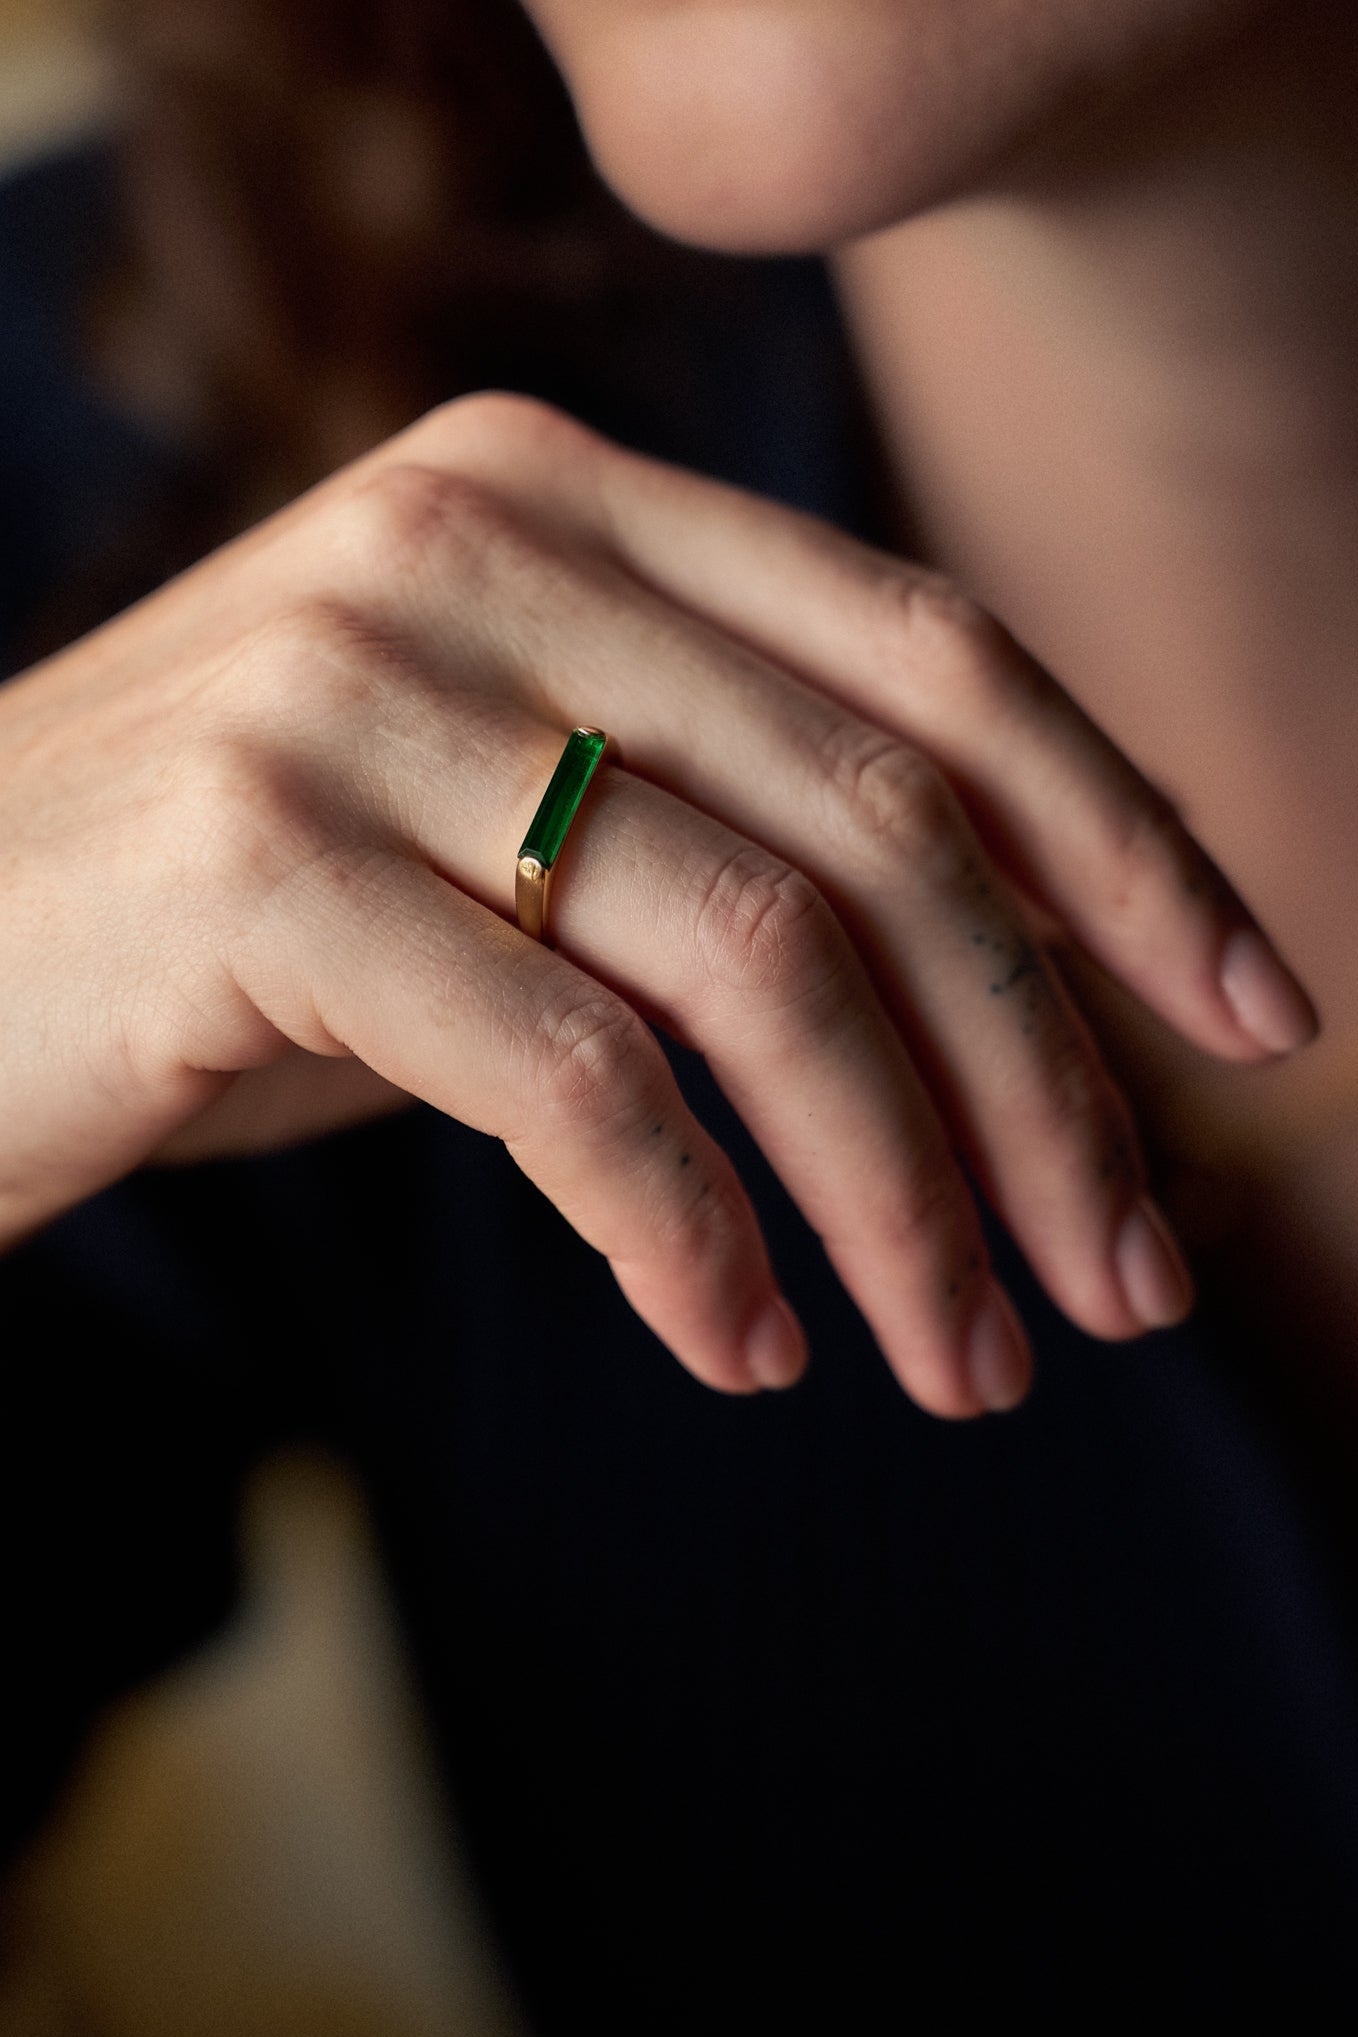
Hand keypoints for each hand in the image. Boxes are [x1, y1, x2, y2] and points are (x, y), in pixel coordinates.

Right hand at [0, 394, 1316, 1414]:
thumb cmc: (239, 917)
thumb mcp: (507, 829)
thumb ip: (721, 831)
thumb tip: (1025, 981)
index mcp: (559, 491)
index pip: (932, 652)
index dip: (1128, 840)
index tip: (1253, 1019)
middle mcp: (469, 543)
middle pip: (881, 822)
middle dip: (1046, 1078)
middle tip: (1128, 1282)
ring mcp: (351, 687)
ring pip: (757, 961)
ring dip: (902, 1196)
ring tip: (968, 1363)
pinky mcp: (252, 867)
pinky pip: (570, 1079)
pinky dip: (692, 1240)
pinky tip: (748, 1349)